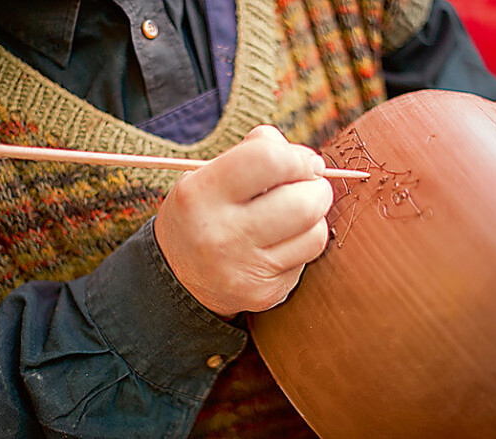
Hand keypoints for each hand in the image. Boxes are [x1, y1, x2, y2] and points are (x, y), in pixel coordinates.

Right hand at [155, 125, 332, 316]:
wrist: (178, 277)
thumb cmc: (205, 211)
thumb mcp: (207, 174)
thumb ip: (254, 151)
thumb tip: (310, 159)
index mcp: (199, 194)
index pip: (267, 159)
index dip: (297, 157)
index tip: (304, 162)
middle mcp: (219, 234)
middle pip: (303, 202)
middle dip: (317, 188)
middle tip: (310, 185)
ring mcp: (242, 269)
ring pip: (315, 234)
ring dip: (315, 218)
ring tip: (295, 213)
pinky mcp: (263, 293)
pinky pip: (306, 260)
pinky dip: (303, 245)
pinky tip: (281, 242)